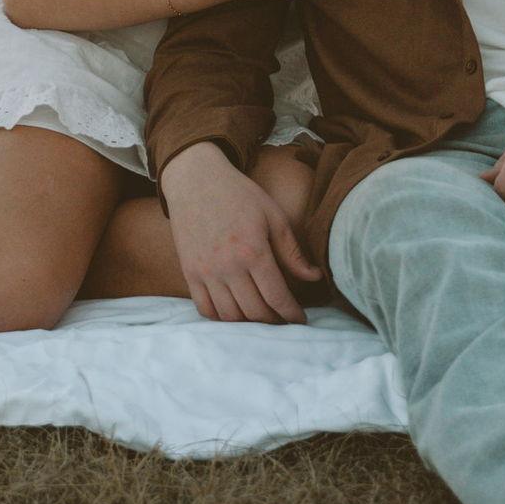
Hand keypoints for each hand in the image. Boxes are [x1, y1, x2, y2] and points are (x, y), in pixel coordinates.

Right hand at [160, 141, 321, 322]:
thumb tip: (315, 277)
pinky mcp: (189, 273)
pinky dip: (222, 318)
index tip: (300, 320)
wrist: (196, 180)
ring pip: (230, 316)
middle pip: (254, 311)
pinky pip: (205, 309)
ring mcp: (205, 272)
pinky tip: (235, 312)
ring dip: (249, 323)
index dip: (291, 314)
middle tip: (283, 319)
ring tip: (262, 316)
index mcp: (253, 251)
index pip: (276, 297)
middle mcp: (228, 266)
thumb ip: (292, 251)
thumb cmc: (239, 195)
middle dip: (273, 321)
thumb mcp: (272, 216)